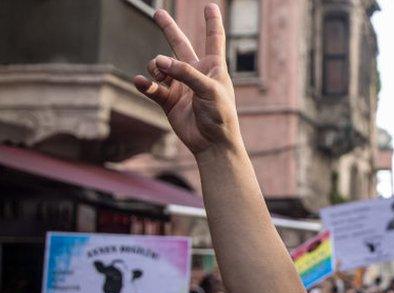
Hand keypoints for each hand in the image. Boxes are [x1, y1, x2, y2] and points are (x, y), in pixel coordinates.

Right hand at [134, 5, 241, 155]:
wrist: (212, 144)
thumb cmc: (220, 116)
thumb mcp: (209, 90)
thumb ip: (186, 73)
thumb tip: (160, 61)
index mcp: (214, 67)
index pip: (213, 39)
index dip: (212, 22)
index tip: (210, 5)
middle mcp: (195, 73)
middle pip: (179, 45)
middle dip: (168, 29)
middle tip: (158, 12)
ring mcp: (180, 86)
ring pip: (160, 66)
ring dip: (155, 66)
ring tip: (159, 73)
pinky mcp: (168, 101)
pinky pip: (151, 87)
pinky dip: (144, 83)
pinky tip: (140, 82)